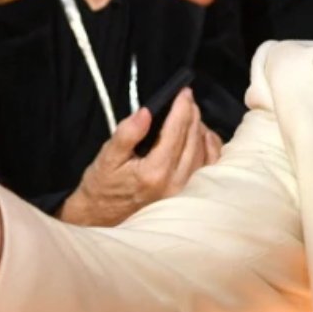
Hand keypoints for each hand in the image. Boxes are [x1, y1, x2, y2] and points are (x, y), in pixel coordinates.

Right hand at [59, 88, 218, 225]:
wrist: (102, 220)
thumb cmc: (103, 187)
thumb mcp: (107, 157)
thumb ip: (127, 133)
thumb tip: (146, 111)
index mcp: (155, 172)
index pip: (176, 131)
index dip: (182, 107)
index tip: (184, 91)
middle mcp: (175, 183)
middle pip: (193, 139)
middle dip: (192, 114)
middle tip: (186, 98)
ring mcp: (185, 193)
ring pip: (204, 152)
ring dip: (200, 128)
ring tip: (191, 114)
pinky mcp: (189, 197)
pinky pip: (209, 168)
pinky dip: (210, 148)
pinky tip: (204, 135)